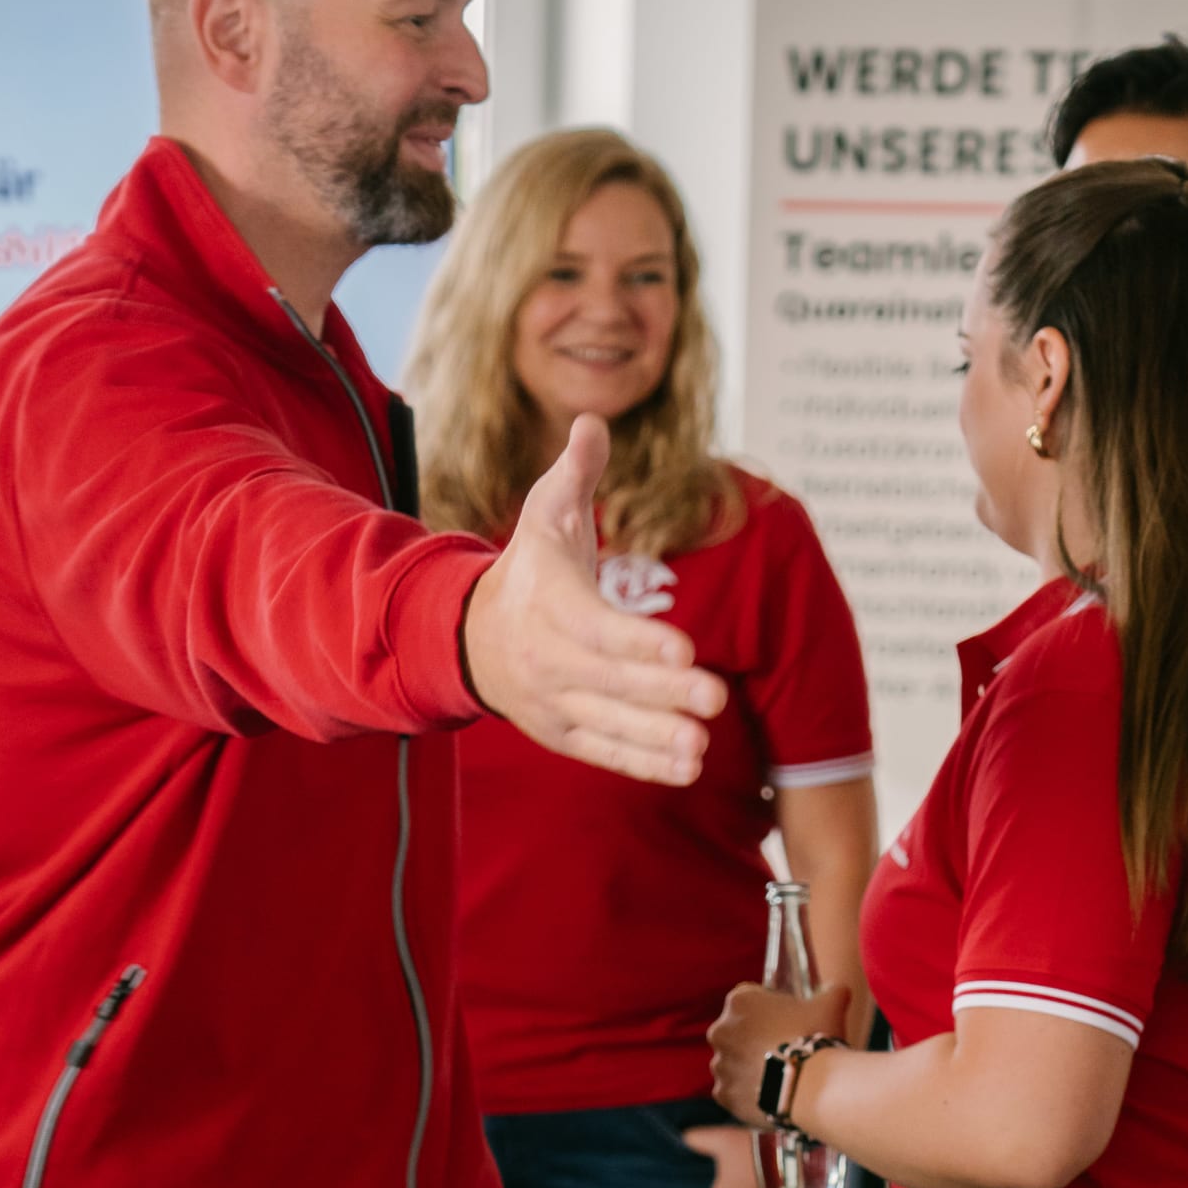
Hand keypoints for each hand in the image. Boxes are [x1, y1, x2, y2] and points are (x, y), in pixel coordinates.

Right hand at [461, 415, 726, 782]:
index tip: (685, 648)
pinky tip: (686, 767)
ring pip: (608, 723)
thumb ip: (576, 472)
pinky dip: (642, 763)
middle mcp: (546, 658)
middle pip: (609, 680)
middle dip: (663, 692)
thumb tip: (592, 420)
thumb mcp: (544, 512)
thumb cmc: (530, 568)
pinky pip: (602, 752)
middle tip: (717, 697)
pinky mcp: (561, 734)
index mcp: (548, 601)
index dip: (639, 641)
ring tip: (702, 745)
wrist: (470, 637)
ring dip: (657, 736)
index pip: (595, 627)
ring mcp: (552, 701)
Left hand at [709, 982, 849, 1127]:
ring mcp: (719, 1064)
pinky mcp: (723, 1093)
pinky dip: (748, 1094)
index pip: (749, 1000)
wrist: (810, 1085)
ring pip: (734, 1064)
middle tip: (784, 1051)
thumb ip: (833, 992)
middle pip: (737, 1033)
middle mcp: (721, 1030)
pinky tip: (770, 1094)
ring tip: (780, 1076)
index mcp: (739, 1001)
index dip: (769, 1011)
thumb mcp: (831, 1005)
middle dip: (755, 1040)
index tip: (785, 1023)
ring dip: (750, 1068)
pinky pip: (734, 1091)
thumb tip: (840, 990)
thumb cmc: (817, 1038)